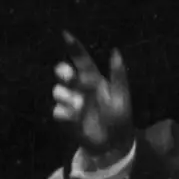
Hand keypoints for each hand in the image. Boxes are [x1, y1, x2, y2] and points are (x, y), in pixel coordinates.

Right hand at [51, 31, 135, 164]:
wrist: (114, 144)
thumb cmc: (120, 118)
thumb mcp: (121, 96)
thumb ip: (118, 74)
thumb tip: (116, 51)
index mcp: (94, 80)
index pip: (81, 60)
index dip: (74, 47)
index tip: (65, 34)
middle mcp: (80, 89)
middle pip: (63, 73)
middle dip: (63, 73)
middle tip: (69, 77)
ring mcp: (72, 103)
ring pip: (58, 91)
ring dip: (67, 97)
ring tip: (80, 106)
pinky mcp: (66, 118)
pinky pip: (57, 111)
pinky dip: (64, 113)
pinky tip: (74, 118)